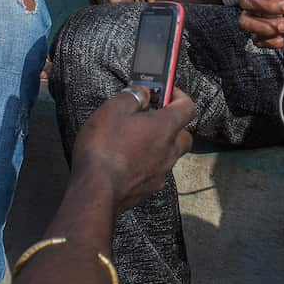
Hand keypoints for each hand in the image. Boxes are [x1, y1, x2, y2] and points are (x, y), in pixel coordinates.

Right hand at [72, 86, 194, 212]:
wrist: (95, 191)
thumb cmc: (104, 147)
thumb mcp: (112, 110)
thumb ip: (132, 97)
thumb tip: (144, 92)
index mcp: (165, 127)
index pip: (188, 107)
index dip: (179, 96)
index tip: (165, 92)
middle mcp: (169, 150)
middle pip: (184, 134)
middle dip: (173, 125)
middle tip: (152, 119)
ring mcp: (161, 172)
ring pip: (170, 155)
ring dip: (160, 146)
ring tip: (136, 141)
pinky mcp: (149, 189)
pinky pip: (156, 171)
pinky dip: (148, 164)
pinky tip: (129, 162)